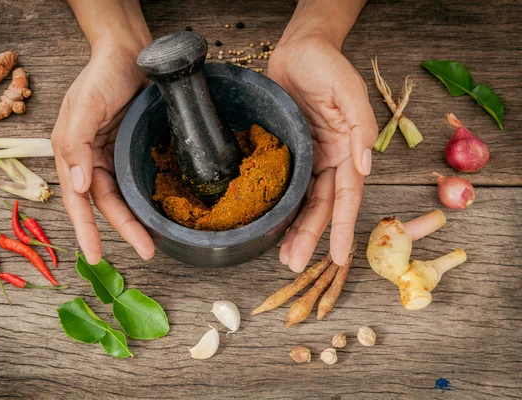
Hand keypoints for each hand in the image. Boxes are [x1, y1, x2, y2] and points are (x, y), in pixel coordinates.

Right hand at [51, 45, 154, 264]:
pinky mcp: (131, 151)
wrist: (129, 54)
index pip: (78, 199)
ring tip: (154, 242)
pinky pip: (137, 180)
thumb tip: (79, 185)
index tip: (96, 255)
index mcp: (72, 153)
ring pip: (124, 197)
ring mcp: (113, 156)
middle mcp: (91, 160)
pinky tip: (158, 212)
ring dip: (137, 219)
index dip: (86, 229)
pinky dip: (145, 198)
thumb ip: (76, 144)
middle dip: (124, 230)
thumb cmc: (102, 75)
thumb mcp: (84, 106)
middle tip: (146, 252)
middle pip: (106, 204)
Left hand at [268, 32, 376, 270]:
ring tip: (284, 257)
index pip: (347, 196)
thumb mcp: (348, 91)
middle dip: (311, 237)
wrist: (298, 49)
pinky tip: (273, 226)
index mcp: (347, 150)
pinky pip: (286, 184)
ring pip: (303, 201)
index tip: (340, 257)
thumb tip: (364, 166)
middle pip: (322, 206)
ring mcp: (308, 158)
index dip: (344, 227)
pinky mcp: (289, 152)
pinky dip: (281, 206)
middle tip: (295, 264)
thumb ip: (360, 127)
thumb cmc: (327, 65)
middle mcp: (329, 159)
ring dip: (295, 230)